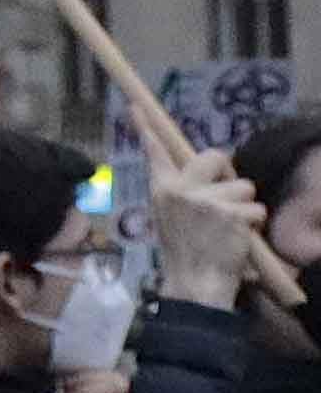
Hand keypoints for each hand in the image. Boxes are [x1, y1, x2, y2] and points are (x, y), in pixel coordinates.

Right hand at [149, 138, 278, 311]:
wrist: (194, 285)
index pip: (154, 153)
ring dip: (244, 207)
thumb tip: (204, 176)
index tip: (136, 106)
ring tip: (230, 229)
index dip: (146, 128)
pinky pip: (256, 209)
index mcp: (162, 191)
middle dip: (228, 175)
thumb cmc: (186, 254)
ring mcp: (205, 201)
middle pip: (216, 156)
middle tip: (225, 198)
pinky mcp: (231, 214)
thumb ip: (182, 194)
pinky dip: (254, 225)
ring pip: (244, 186)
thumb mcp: (171, 219)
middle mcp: (180, 191)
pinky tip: (239, 240)